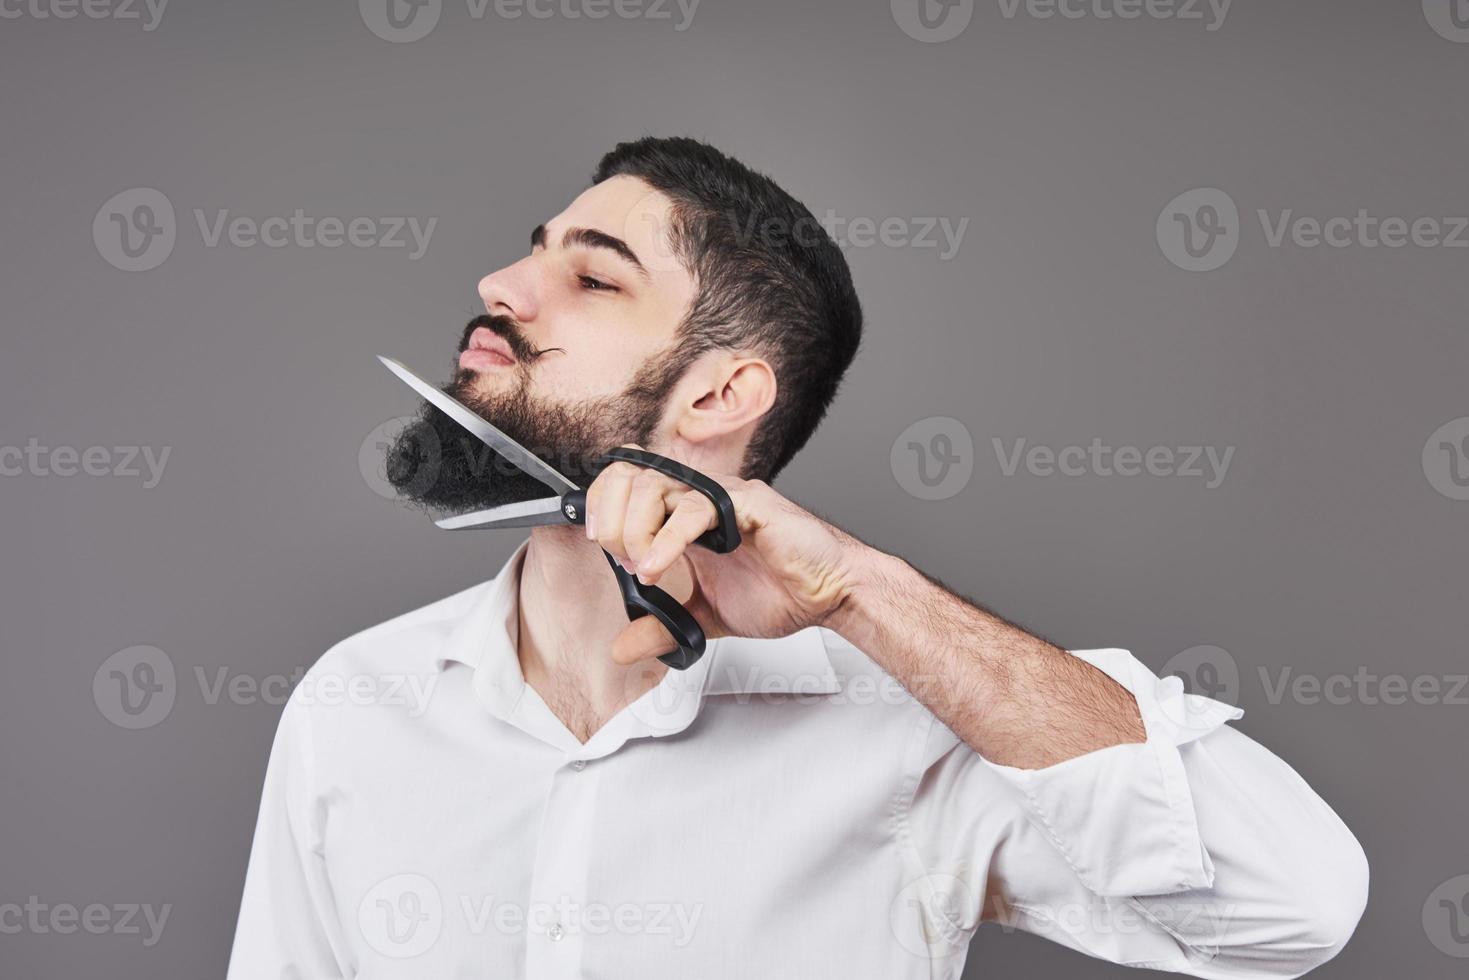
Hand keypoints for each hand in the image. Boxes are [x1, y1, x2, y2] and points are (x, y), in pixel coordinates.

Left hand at [584, 445, 861, 664]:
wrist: (830, 595)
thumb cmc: (782, 591)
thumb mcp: (706, 617)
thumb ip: (663, 627)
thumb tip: (621, 648)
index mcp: (685, 517)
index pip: (628, 485)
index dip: (604, 504)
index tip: (601, 544)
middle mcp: (701, 498)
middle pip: (633, 477)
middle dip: (614, 519)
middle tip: (622, 559)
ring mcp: (723, 497)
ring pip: (659, 485)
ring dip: (637, 528)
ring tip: (644, 568)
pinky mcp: (747, 504)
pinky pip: (697, 507)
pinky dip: (669, 537)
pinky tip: (658, 565)